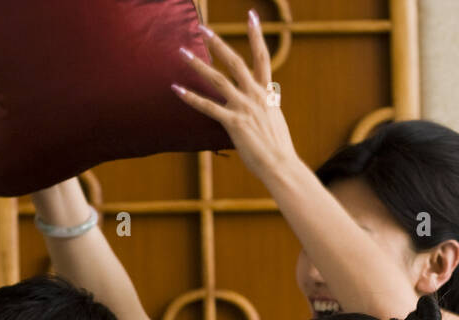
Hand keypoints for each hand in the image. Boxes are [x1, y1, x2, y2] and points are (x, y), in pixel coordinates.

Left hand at [172, 11, 298, 186]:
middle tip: (203, 28)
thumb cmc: (278, 147)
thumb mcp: (274, 120)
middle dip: (218, 43)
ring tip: (183, 52)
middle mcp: (255, 95)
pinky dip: (191, 97)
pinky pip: (208, 107)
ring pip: (218, 80)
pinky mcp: (233, 123)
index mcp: (266, 93)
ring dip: (198, 65)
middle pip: (235, 62)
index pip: (263, 56)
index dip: (257, 35)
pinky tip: (177, 89)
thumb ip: (265, 106)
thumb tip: (264, 101)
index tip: (251, 16)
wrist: (281, 165)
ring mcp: (243, 108)